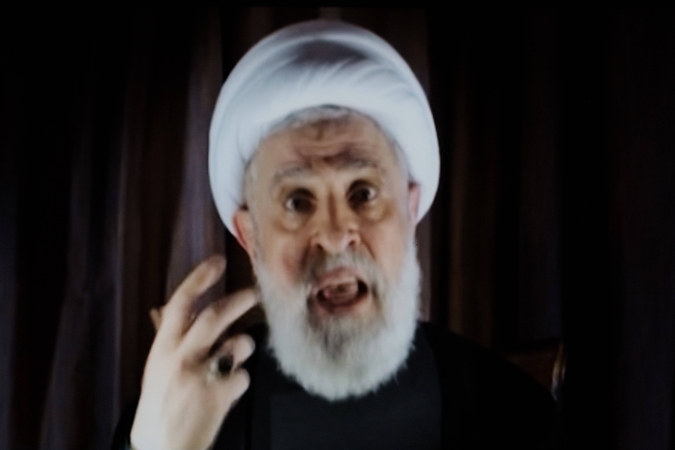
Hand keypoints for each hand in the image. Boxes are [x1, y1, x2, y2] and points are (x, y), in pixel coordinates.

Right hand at [130, 255, 256, 449]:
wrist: (160, 448)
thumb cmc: (160, 406)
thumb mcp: (158, 368)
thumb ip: (170, 339)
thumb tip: (163, 309)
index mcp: (162, 348)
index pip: (180, 304)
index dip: (199, 279)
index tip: (216, 262)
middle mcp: (181, 357)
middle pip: (215, 316)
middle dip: (240, 300)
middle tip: (255, 294)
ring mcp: (201, 375)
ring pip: (238, 343)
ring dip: (244, 345)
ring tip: (238, 355)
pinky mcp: (219, 395)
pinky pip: (243, 376)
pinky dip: (240, 380)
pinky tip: (228, 390)